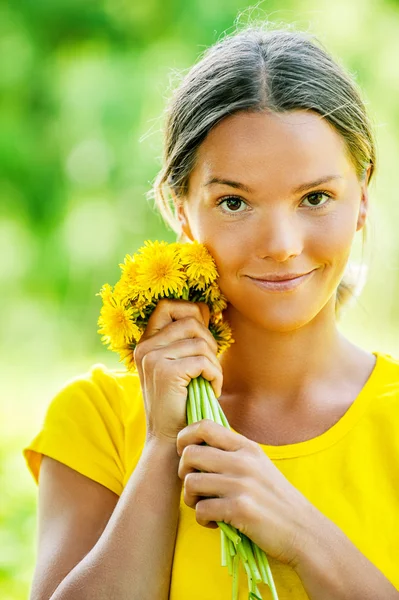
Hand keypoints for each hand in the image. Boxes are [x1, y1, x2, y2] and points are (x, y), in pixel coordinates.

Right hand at [134, 299, 222, 445]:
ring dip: (214, 362)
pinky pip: (204, 361)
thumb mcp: (178, 365)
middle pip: (191, 320)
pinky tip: (214, 389)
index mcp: (146, 342)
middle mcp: (145, 347)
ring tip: (211, 380)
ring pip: (200, 342)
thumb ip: (185, 339)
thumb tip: (206, 309)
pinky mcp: (166, 372)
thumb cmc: (180, 401)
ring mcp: (153, 358)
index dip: (191, 311)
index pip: (168, 305)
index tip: (204, 332)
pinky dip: (216, 375)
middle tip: (210, 366)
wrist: (169, 438)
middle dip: (209, 341)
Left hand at [176, 419, 314, 566]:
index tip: (185, 453)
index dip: (185, 437)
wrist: (303, 530)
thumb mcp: (259, 465)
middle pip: (190, 454)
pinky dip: (203, 519)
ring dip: (191, 499)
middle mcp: (243, 461)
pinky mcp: (239, 509)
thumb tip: (197, 445)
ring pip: (190, 483)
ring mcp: (241, 484)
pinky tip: (216, 522)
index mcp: (247, 447)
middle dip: (184, 472)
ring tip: (205, 506)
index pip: (204, 426)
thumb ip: (233, 453)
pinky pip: (200, 509)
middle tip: (195, 486)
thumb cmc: (276, 499)